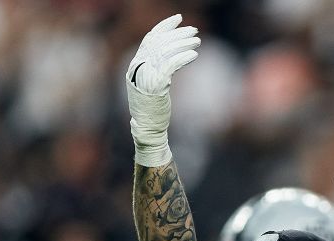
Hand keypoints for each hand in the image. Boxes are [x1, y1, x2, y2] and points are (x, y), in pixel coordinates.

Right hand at [125, 14, 199, 166]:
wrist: (148, 129)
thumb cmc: (152, 109)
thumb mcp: (152, 83)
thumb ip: (157, 67)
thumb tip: (172, 51)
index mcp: (135, 64)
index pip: (150, 38)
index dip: (165, 26)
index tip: (179, 19)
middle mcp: (138, 67)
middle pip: (160, 42)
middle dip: (179, 34)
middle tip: (195, 31)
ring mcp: (145, 76)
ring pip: (166, 51)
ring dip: (184, 44)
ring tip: (198, 42)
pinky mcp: (155, 85)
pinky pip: (170, 65)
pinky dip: (182, 58)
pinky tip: (194, 55)